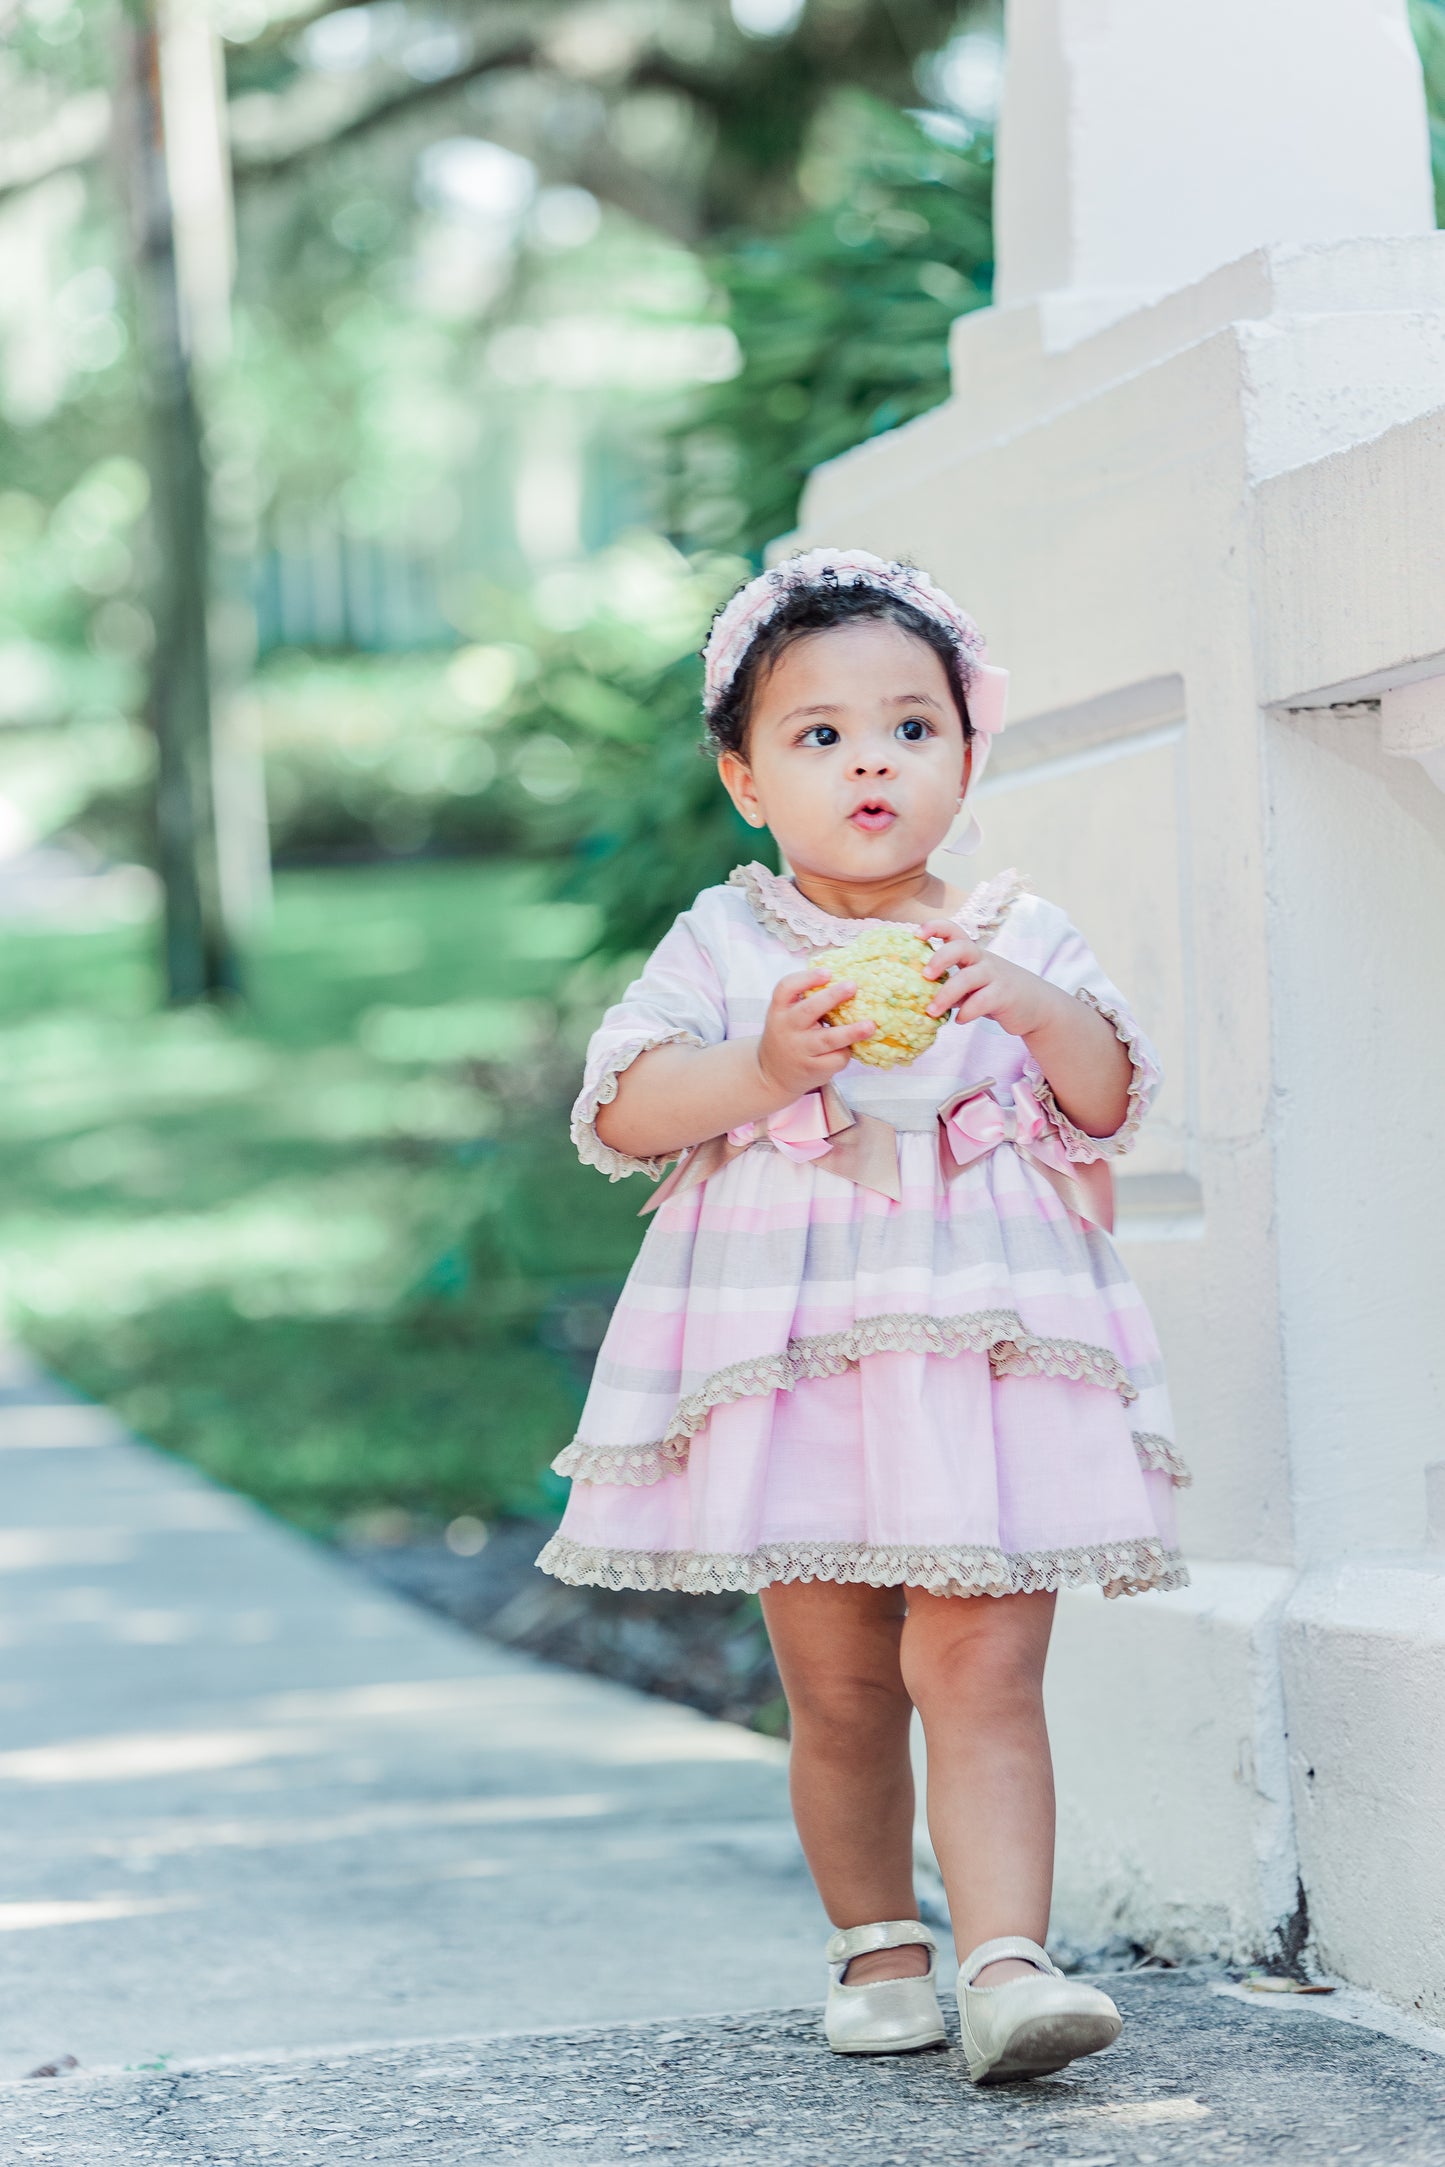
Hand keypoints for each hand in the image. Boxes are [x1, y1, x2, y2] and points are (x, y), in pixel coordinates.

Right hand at [755, 968, 874, 1102]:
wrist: (773, 1075)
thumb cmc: (790, 1036)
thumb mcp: (787, 1016)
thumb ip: (807, 1001)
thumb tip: (846, 982)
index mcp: (780, 1009)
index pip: (786, 988)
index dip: (807, 978)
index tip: (828, 973)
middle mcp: (787, 1028)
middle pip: (809, 1009)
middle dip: (832, 997)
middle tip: (852, 986)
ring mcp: (800, 1050)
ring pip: (828, 1039)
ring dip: (851, 1032)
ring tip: (870, 1025)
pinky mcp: (812, 1069)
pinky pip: (836, 1058)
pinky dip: (846, 1052)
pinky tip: (847, 1049)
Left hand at [916, 920, 1059, 1038]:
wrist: (1037, 1005)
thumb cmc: (996, 993)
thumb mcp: (973, 985)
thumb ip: (950, 986)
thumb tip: (916, 995)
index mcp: (973, 954)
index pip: (954, 931)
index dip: (935, 928)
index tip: (916, 934)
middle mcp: (983, 960)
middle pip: (962, 947)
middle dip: (940, 958)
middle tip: (925, 975)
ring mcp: (995, 976)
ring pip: (968, 978)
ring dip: (946, 995)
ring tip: (931, 1011)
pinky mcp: (1005, 996)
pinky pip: (982, 1001)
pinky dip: (967, 1012)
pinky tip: (960, 1020)